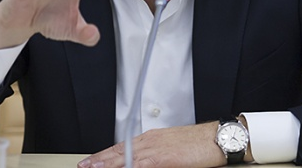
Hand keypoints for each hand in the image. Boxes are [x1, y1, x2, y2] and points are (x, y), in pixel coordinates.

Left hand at [77, 122, 225, 167]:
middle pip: (119, 151)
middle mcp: (150, 140)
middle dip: (100, 160)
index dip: (105, 155)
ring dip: (108, 164)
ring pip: (125, 157)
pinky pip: (142, 165)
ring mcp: (155, 148)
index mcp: (151, 138)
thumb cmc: (199, 143)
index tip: (93, 161)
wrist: (217, 137)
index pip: (122, 147)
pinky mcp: (164, 157)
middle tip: (84, 165)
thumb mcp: (173, 148)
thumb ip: (156, 156)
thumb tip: (145, 163)